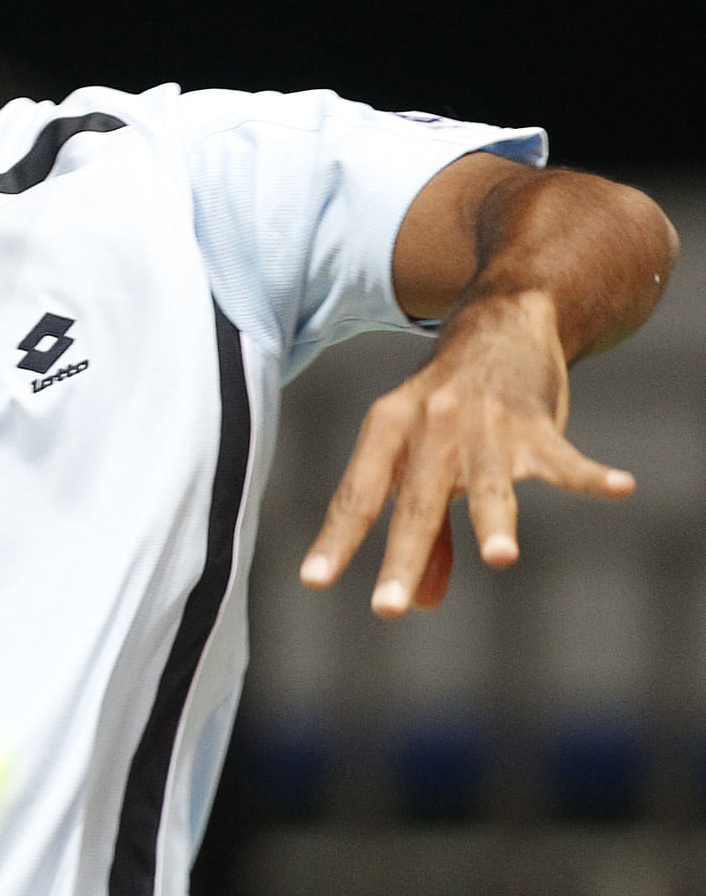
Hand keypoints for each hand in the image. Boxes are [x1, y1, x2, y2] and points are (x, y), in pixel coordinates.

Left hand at [299, 292, 635, 616]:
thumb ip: (427, 530)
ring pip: (488, 482)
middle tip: (388, 609)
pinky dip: (592, 475)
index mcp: (387, 430)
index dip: (337, 539)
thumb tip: (422, 603)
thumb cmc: (448, 407)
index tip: (314, 582)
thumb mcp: (421, 453)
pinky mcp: (536, 422)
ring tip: (501, 558)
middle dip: (405, 556)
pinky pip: (565, 458)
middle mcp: (430, 425)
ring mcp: (484, 423)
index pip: (357, 495)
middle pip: (418, 501)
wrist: (501, 324)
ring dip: (493, 521)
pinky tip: (620, 487)